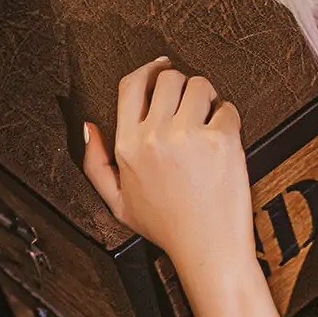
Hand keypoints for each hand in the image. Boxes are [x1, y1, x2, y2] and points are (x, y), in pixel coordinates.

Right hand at [81, 57, 254, 279]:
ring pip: (200, 85)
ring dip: (208, 97)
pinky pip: (227, 108)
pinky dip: (229, 120)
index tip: (161, 67)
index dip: (148, 69)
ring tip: (210, 119)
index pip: (132, 84)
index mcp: (127, 145)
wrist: (208, 249)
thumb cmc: (167, 228)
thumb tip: (88, 128)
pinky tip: (224, 141)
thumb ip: (94, 164)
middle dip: (182, 85)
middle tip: (193, 103)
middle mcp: (154, 136)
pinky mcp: (220, 141)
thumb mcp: (118, 203)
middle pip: (168, 78)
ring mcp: (188, 136)